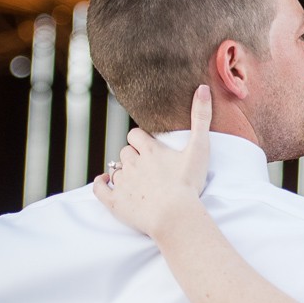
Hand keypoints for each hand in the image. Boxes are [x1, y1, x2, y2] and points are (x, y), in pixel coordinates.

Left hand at [94, 86, 211, 235]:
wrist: (174, 215)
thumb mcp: (199, 148)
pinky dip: (101, 184)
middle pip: (125, 152)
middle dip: (133, 157)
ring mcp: (122, 183)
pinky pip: (100, 189)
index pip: (135, 135)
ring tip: (135, 179)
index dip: (140, 139)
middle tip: (146, 166)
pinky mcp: (115, 202)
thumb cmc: (188, 183)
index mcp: (150, 150)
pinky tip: (104, 182)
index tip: (148, 146)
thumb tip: (203, 87)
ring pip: (116, 170)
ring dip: (123, 172)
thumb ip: (201, 118)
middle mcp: (132, 163)